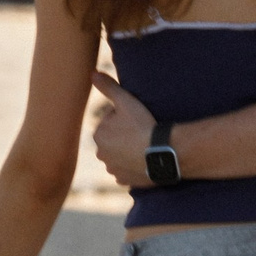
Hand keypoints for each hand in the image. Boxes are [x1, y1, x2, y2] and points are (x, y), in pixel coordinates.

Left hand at [91, 72, 159, 189]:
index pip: (112, 122)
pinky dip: (134, 166)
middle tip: (144, 132)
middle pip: (115, 140)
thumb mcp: (126, 101)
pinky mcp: (124, 181)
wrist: (163, 153)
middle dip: (125, 136)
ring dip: (129, 152)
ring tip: (146, 147)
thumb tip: (92, 73)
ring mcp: (113, 170)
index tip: (139, 120)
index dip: (127, 118)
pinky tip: (145, 160)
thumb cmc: (144, 125)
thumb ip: (108, 87)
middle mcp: (101, 154)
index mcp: (98, 135)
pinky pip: (128, 171)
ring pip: (121, 156)